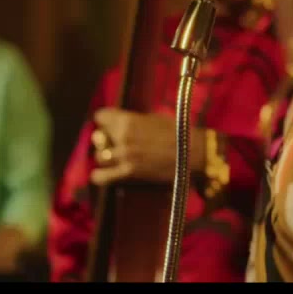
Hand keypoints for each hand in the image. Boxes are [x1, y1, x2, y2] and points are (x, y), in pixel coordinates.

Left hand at [90, 108, 204, 185]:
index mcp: (129, 119)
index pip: (100, 116)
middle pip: (98, 138)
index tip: (111, 125)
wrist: (194, 152)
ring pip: (99, 157)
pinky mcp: (128, 173)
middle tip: (116, 143)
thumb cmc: (178, 131)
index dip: (105, 121)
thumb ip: (133, 121)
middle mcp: (122, 136)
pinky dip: (101, 176)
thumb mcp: (154, 118)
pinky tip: (107, 174)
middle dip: (106, 140)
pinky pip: (101, 177)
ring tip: (115, 159)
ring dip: (106, 157)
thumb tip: (117, 124)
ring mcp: (124, 155)